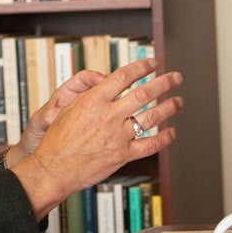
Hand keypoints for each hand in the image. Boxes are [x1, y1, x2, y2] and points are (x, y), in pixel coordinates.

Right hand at [10, 58, 183, 219]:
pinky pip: (150, 145)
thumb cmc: (57, 141)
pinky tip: (171, 132)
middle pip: (143, 93)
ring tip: (178, 101)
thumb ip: (91, 95)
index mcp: (93, 101)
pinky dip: (164, 138)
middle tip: (176, 77)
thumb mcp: (68, 109)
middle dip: (164, 83)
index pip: (123, 76)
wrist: (53, 169)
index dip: (141, 67)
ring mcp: (117, 136)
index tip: (152, 63)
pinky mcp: (122, 155)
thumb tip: (107, 82)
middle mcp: (108, 116)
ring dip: (169, 107)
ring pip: (151, 117)